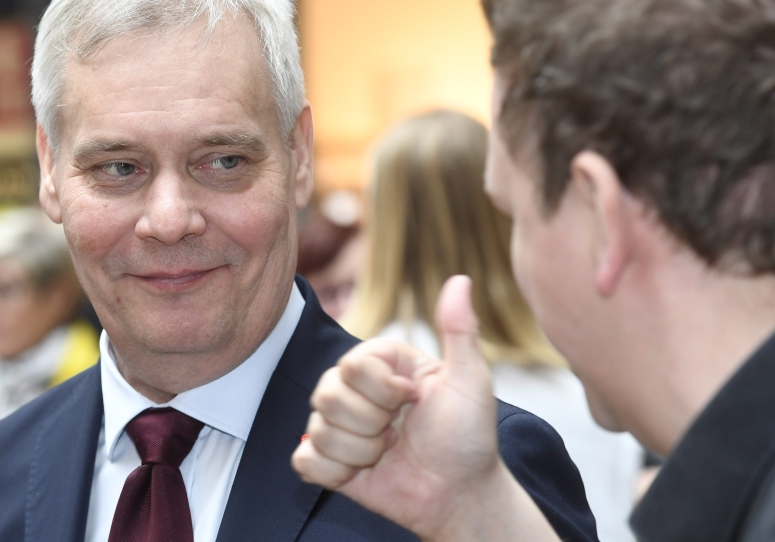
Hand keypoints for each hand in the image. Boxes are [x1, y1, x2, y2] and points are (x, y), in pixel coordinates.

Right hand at [292, 276, 558, 541]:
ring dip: (360, 452)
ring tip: (387, 453)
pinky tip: (361, 473)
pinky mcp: (328, 460)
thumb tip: (459, 279)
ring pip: (318, 429)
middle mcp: (355, 388)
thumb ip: (459, 330)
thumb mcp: (469, 380)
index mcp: (381, 363)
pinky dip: (334, 472)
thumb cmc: (468, 436)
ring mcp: (339, 424)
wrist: (459, 495)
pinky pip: (304, 460)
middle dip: (371, 424)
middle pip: (326, 394)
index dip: (383, 391)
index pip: (352, 365)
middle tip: (399, 432)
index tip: (413, 401)